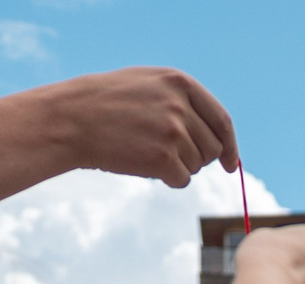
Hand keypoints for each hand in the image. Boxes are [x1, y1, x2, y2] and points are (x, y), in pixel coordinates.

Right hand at [66, 67, 238, 185]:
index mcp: (180, 83)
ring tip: (149, 154)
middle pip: (213, 148)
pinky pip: (182, 180)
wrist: (73, 118)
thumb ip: (181, 101)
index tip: (231, 165)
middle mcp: (181, 105)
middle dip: (198, 159)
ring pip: (197, 165)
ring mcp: (173, 131)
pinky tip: (146, 167)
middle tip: (170, 156)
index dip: (230, 146)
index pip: (221, 120)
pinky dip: (170, 180)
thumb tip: (216, 134)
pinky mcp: (163, 157)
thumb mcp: (147, 85)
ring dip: (178, 168)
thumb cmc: (107, 103)